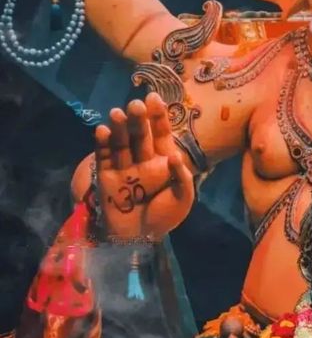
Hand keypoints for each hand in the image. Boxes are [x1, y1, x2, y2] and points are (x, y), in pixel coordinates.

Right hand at [94, 93, 193, 240]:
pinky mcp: (106, 176)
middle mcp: (143, 160)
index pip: (162, 135)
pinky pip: (104, 157)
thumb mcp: (182, 199)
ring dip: (120, 128)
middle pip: (141, 135)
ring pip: (122, 143)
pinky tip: (103, 130)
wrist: (137, 240)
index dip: (159, 117)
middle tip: (136, 105)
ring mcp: (124, 167)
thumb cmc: (163, 218)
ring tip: (118, 113)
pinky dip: (103, 143)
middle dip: (139, 119)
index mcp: (163, 162)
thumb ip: (182, 177)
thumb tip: (175, 156)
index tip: (155, 98)